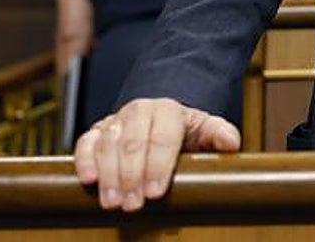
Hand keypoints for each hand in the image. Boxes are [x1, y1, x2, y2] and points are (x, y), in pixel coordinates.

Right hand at [73, 97, 240, 210]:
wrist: (160, 117)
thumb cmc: (183, 130)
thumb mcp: (205, 129)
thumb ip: (218, 134)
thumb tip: (230, 143)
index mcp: (168, 110)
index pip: (163, 136)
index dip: (158, 165)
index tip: (156, 192)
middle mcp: (139, 111)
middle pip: (132, 142)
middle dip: (132, 175)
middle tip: (133, 204)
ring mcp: (116, 121)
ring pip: (108, 143)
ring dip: (109, 175)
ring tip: (113, 202)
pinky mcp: (97, 131)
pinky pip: (86, 143)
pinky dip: (84, 160)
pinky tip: (88, 180)